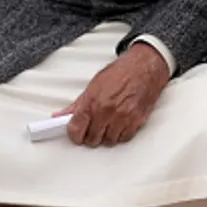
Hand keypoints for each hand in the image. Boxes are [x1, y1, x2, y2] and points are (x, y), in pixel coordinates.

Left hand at [55, 42, 170, 146]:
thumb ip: (78, 104)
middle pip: (92, 139)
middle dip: (91, 135)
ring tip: (108, 124)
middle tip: (93, 127)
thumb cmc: (122, 72)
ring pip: (108, 141)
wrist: (145, 66)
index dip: (74, 134)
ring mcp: (123, 117)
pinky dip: (121, 134)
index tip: (76, 133)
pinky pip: (124, 138)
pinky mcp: (137, 120)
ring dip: (107, 135)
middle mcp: (107, 110)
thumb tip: (61, 115)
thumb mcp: (94, 84)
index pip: (76, 129)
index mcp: (93, 101)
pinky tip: (119, 124)